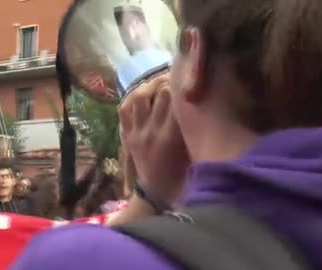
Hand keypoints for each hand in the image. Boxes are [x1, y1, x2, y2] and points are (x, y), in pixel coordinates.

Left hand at [118, 73, 189, 203]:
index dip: (185, 87)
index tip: (190, 81)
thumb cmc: (181, 175)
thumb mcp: (192, 152)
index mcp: (172, 136)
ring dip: (150, 86)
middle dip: (170, 82)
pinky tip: (142, 95)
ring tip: (159, 83)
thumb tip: (197, 102)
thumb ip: (193, 127)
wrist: (155, 195)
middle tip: (177, 78)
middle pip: (160, 93)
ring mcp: (137, 132)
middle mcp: (152, 130)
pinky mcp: (127, 135)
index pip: (178, 100)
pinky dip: (133, 99)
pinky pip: (125, 109)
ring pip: (140, 97)